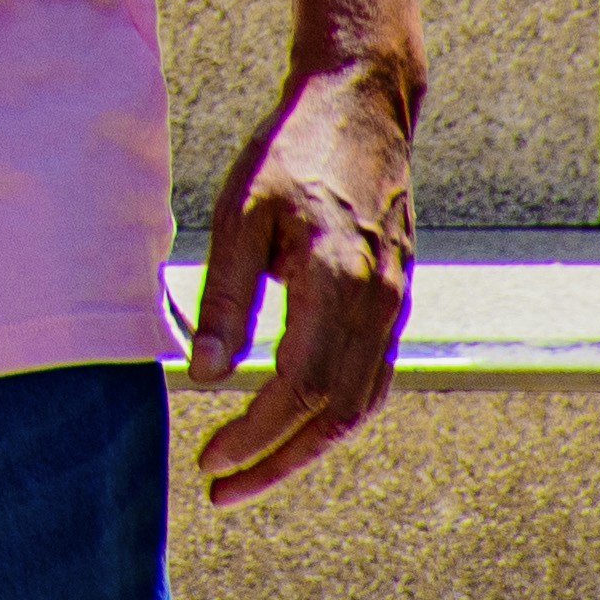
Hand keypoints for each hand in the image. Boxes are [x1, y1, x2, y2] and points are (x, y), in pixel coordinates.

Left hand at [184, 59, 415, 505]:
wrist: (362, 109)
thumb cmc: (289, 152)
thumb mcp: (239, 211)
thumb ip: (223, 294)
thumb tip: (203, 375)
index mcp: (336, 280)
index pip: (300, 387)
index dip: (256, 434)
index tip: (210, 458)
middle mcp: (378, 302)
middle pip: (335, 413)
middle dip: (278, 461)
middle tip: (221, 490)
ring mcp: (396, 304)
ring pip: (360, 403)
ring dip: (308, 448)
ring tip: (252, 471)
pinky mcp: (396, 300)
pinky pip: (373, 378)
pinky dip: (337, 415)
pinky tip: (298, 428)